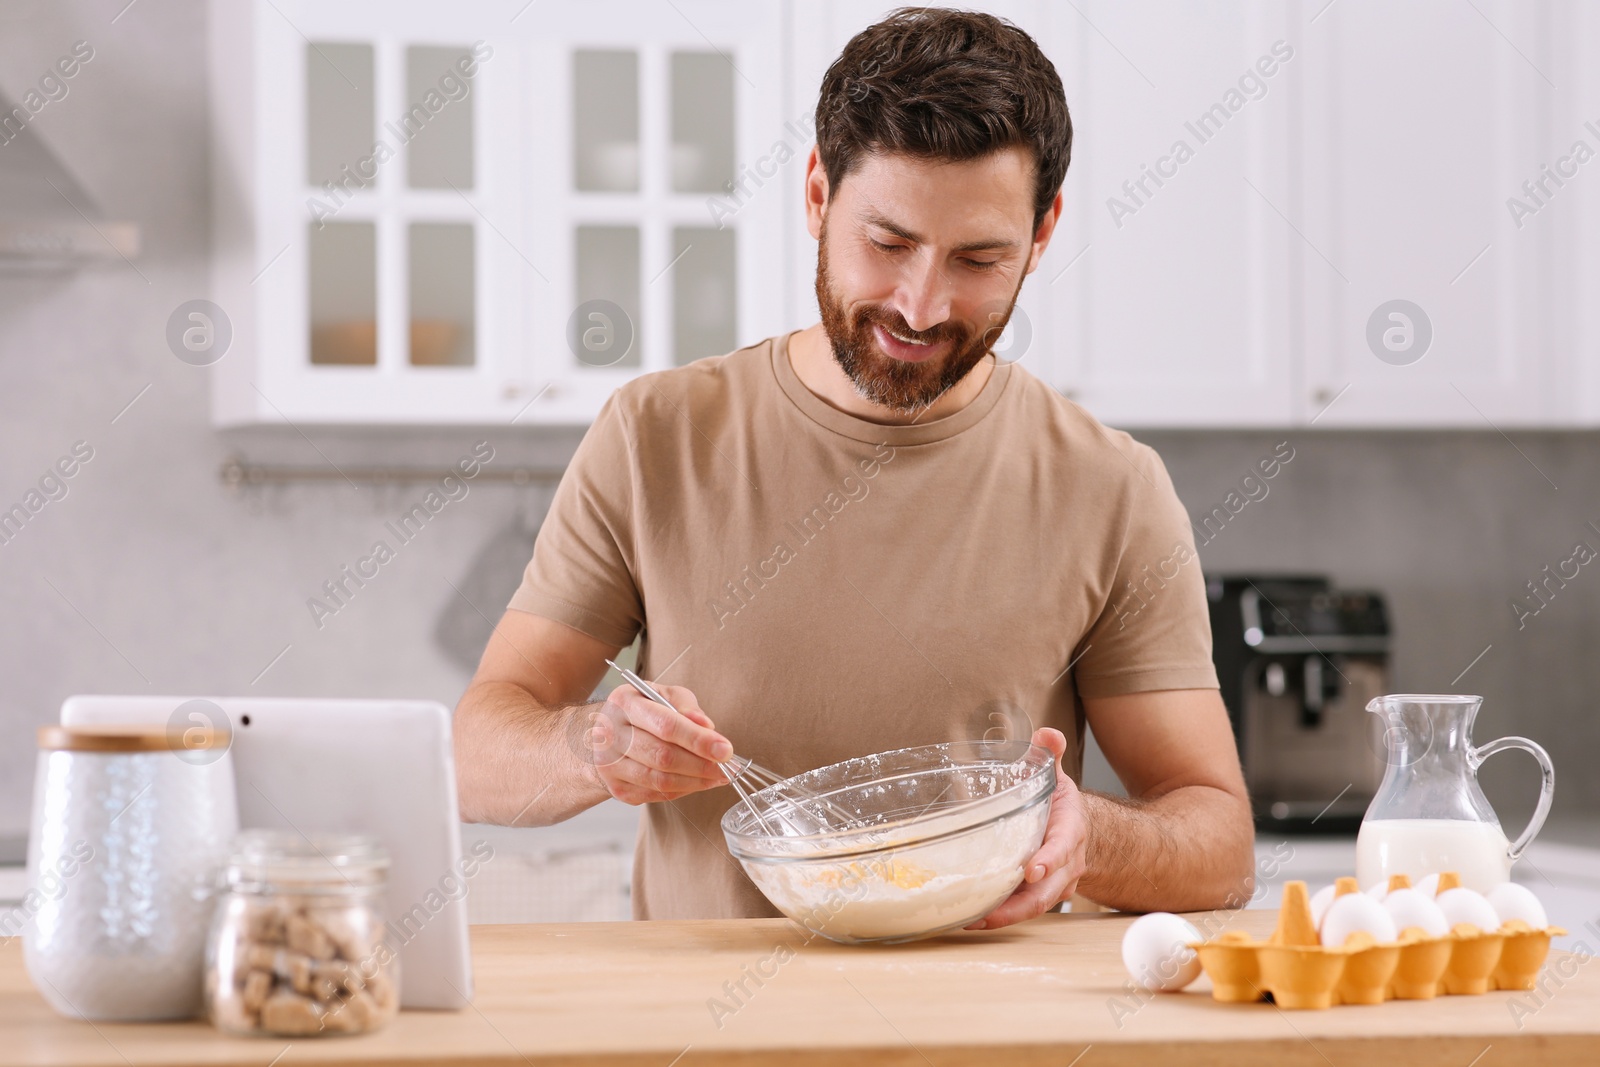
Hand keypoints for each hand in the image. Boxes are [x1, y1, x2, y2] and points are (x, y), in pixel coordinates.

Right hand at [579, 684, 733, 804]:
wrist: (603, 734)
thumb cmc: (641, 711)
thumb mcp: (662, 694)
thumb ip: (686, 706)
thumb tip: (707, 726)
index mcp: (624, 703)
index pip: (665, 725)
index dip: (698, 739)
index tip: (725, 749)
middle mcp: (611, 735)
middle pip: (663, 756)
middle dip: (701, 764)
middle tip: (727, 767)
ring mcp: (610, 765)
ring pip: (660, 780)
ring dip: (695, 781)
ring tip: (718, 776)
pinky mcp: (616, 788)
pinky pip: (656, 795)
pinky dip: (682, 790)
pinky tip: (697, 782)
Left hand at [967, 727, 1086, 929]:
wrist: (1081, 835)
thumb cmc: (1062, 808)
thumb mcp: (1056, 778)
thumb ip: (1049, 755)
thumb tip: (1046, 734)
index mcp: (1070, 832)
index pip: (1062, 848)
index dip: (1048, 860)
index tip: (1031, 870)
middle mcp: (1066, 865)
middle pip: (1046, 892)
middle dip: (1019, 904)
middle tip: (990, 911)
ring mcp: (1054, 885)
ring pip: (1032, 907)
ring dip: (1003, 916)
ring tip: (971, 919)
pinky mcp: (1039, 896)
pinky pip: (1022, 910)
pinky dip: (999, 916)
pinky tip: (971, 918)